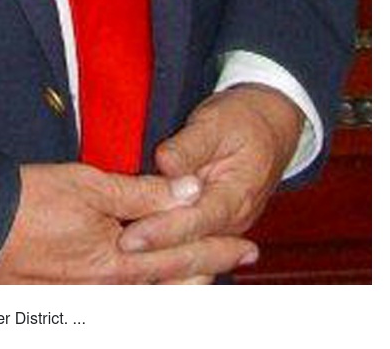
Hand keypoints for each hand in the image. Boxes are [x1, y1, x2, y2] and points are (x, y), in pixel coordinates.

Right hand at [0, 161, 257, 283]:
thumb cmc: (31, 202)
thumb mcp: (91, 186)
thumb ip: (143, 193)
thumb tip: (190, 189)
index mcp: (123, 262)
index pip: (185, 254)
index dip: (218, 247)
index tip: (248, 243)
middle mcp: (114, 289)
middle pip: (175, 283)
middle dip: (209, 269)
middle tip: (240, 256)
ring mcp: (94, 299)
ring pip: (153, 296)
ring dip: (183, 281)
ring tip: (208, 270)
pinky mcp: (76, 299)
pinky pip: (126, 298)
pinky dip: (152, 288)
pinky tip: (156, 280)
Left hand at [117, 84, 304, 271]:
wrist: (270, 127)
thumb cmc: (241, 121)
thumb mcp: (214, 122)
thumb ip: (188, 147)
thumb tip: (164, 164)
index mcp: (236, 195)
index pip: (196, 221)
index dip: (162, 231)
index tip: (131, 237)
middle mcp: (234, 221)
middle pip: (193, 247)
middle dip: (155, 254)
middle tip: (119, 252)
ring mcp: (226, 229)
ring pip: (193, 256)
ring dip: (160, 262)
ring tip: (125, 266)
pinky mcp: (215, 229)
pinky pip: (194, 253)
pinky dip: (169, 261)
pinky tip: (143, 267)